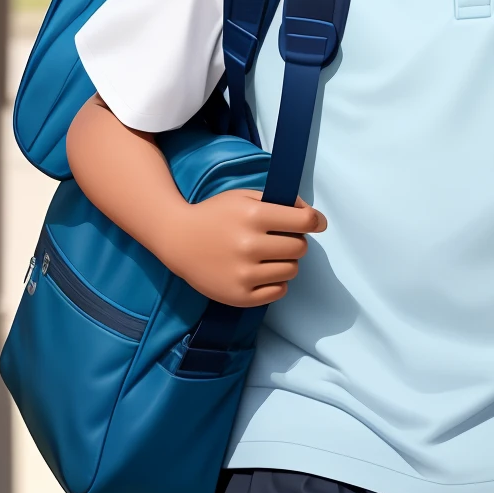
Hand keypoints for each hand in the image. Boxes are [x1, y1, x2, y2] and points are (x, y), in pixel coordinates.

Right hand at [165, 189, 324, 305]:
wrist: (176, 238)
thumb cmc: (214, 215)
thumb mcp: (244, 197)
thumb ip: (281, 202)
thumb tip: (315, 218)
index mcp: (252, 216)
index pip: (304, 221)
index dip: (315, 221)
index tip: (316, 223)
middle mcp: (249, 245)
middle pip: (300, 247)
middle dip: (294, 241)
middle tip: (277, 239)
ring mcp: (243, 273)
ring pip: (292, 270)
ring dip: (285, 262)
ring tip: (266, 256)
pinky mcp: (239, 296)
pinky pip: (279, 291)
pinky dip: (275, 282)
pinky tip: (260, 272)